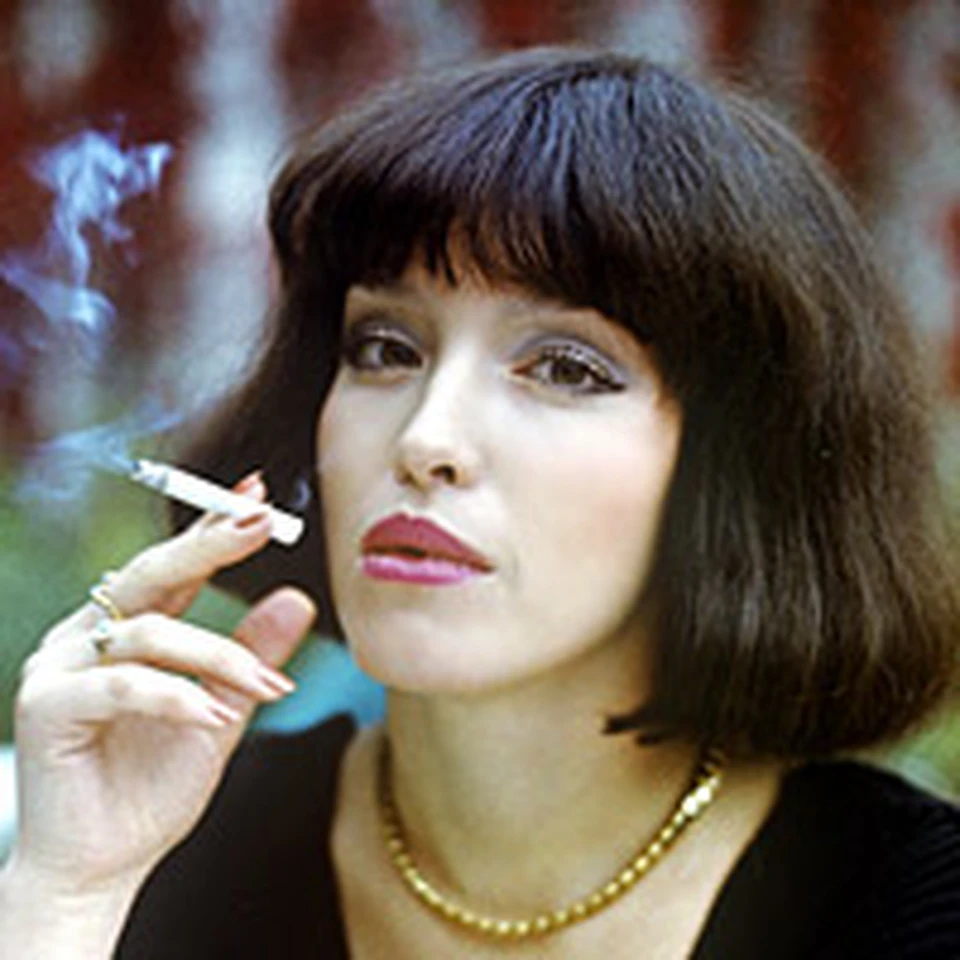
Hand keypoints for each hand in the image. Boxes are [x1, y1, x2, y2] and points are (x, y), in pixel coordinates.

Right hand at [7, 473, 316, 895]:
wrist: (103, 867)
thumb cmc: (153, 788)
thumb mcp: (222, 710)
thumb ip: (252, 655)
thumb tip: (298, 598)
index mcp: (126, 630)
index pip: (175, 567)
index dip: (214, 528)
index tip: (257, 496)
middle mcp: (88, 637)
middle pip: (151, 574)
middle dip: (209, 543)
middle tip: (261, 522)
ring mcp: (59, 667)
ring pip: (151, 631)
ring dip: (218, 655)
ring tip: (264, 686)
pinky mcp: (47, 706)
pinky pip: (123, 684)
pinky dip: (176, 696)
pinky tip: (214, 715)